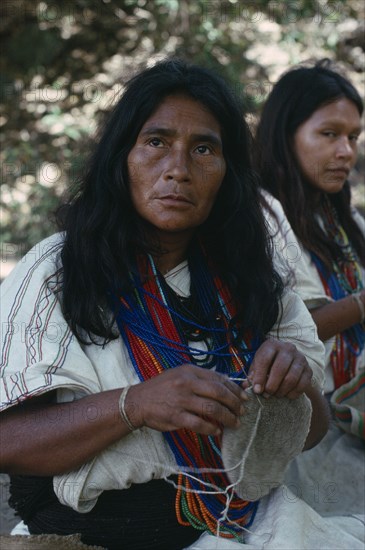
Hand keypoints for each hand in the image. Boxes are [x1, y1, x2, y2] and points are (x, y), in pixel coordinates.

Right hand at [125, 364, 247, 435]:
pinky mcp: (176, 417)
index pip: (218, 378)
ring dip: (227, 417)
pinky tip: (217, 431)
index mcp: (189, 371)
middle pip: (219, 393)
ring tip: (234, 423)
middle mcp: (186, 383)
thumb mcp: (179, 375)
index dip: (234, 388)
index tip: (244, 397)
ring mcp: (181, 400)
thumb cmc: (161, 388)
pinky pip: (199, 424)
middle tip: (242, 411)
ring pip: (212, 409)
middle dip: (235, 403)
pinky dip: (211, 429)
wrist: (138, 401)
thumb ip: (199, 378)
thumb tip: (224, 386)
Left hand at [244, 339, 312, 399]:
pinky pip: (302, 385)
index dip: (260, 377)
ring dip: (282, 391)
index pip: (265, 360)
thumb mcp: (258, 365)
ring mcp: (300, 358)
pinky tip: (286, 395)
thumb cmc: (269, 363)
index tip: (257, 390)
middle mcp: (288, 348)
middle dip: (271, 386)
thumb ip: (252, 375)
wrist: (289, 361)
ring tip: (275, 395)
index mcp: (272, 345)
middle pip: (280, 369)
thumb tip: (246, 386)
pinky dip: (293, 393)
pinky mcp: (309, 370)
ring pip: (291, 378)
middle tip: (266, 395)